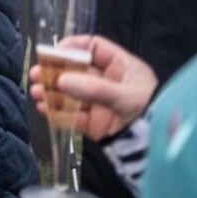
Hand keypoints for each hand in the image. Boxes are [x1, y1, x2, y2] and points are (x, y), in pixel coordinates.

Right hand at [29, 35, 157, 140]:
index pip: (94, 48)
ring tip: (36, 93)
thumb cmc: (150, 113)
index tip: (54, 52)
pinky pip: (72, 115)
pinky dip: (56, 112)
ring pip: (71, 93)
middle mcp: (108, 82)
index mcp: (121, 68)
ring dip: (51, 91)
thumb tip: (60, 81)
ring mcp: (100, 103)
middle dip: (55, 72)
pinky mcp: (95, 124)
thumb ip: (93, 88)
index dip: (73, 46)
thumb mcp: (126, 97)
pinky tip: (43, 108)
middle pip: (76, 70)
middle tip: (37, 74)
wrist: (160, 151)